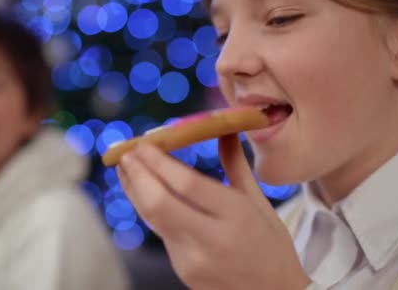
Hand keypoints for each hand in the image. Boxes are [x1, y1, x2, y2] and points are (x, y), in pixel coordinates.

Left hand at [117, 134, 310, 289]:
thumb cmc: (272, 246)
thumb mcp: (259, 202)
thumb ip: (235, 164)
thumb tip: (223, 127)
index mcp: (237, 217)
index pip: (186, 185)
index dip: (159, 162)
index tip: (143, 142)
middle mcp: (211, 239)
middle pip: (159, 203)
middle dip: (137, 174)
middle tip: (126, 152)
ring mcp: (193, 259)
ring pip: (152, 218)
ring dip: (134, 190)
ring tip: (126, 167)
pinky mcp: (182, 271)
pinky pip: (160, 232)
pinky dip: (148, 208)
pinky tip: (143, 191)